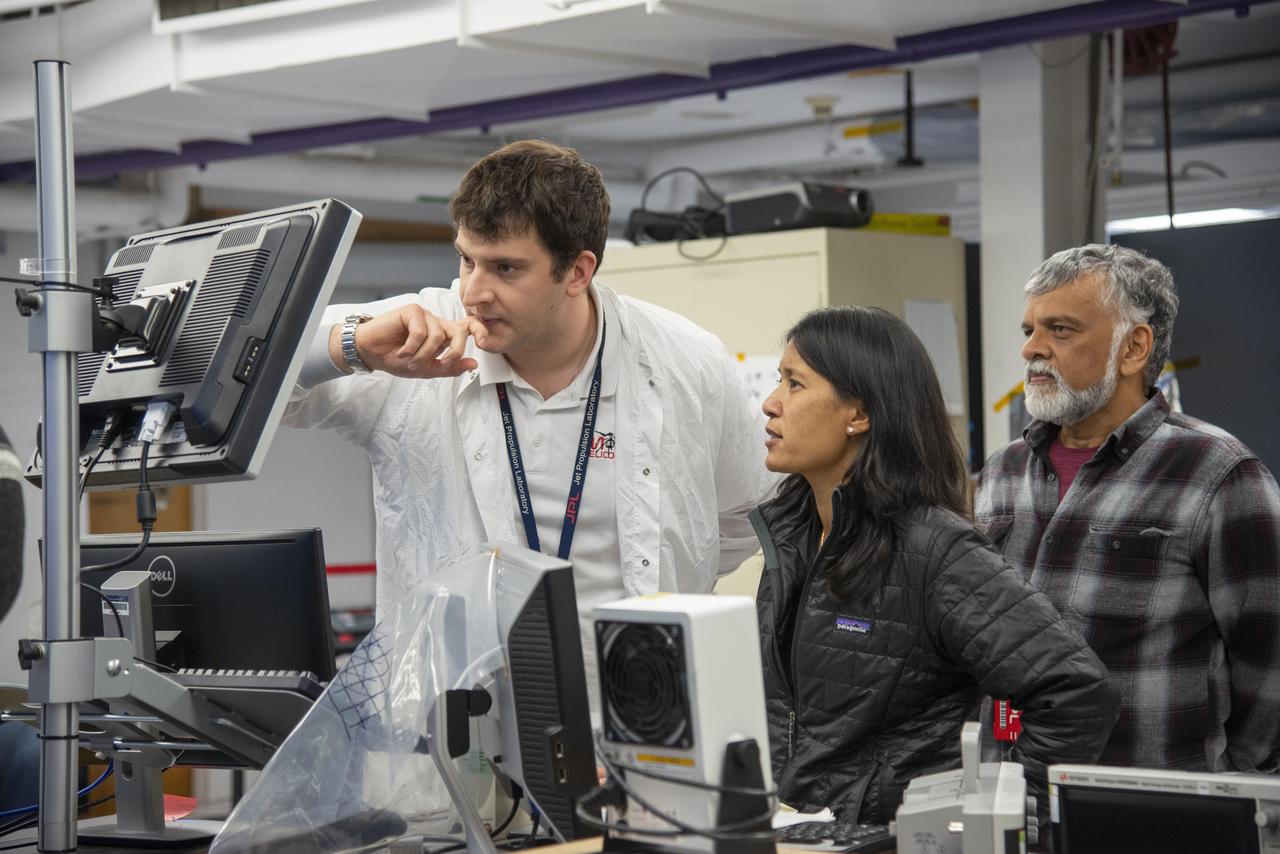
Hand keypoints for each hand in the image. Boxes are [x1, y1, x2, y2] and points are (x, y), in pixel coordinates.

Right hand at [330, 304, 490, 378]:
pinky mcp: (412, 311)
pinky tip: (402, 352)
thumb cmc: (397, 359)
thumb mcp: (427, 369)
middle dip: (454, 351)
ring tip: (409, 361)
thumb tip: (473, 364)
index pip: (468, 327)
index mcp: (444, 334)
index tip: (483, 343)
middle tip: (441, 364)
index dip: (480, 331)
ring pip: (437, 336)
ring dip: (423, 355)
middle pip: (459, 331)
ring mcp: (425, 315)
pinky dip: (412, 347)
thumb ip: (450, 367)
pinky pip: (421, 331)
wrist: (371, 354)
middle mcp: (437, 323)